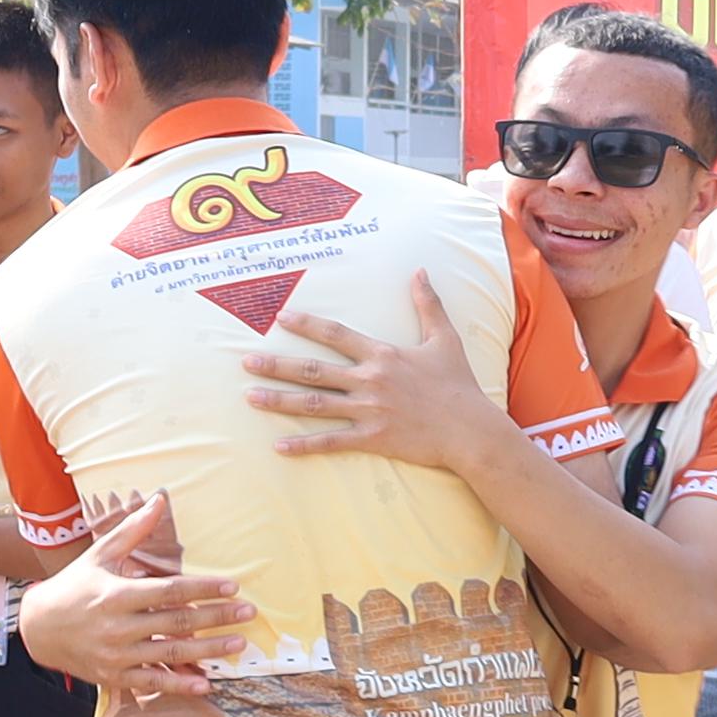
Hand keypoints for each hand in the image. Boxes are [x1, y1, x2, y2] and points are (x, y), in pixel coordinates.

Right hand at [16, 491, 255, 693]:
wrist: (38, 629)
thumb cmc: (74, 586)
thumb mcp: (99, 556)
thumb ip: (132, 531)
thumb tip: (159, 499)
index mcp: (118, 594)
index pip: (171, 590)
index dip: (204, 588)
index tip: (233, 587)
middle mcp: (119, 626)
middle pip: (178, 622)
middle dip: (217, 617)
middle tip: (248, 613)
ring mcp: (117, 655)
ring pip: (171, 654)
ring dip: (209, 651)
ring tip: (238, 644)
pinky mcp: (115, 677)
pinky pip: (152, 683)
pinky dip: (179, 685)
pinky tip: (206, 684)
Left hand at [239, 280, 515, 480]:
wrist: (471, 430)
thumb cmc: (458, 385)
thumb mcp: (444, 339)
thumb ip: (428, 304)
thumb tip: (419, 271)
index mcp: (383, 354)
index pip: (336, 335)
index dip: (307, 325)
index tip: (280, 319)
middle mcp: (370, 380)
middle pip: (313, 370)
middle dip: (277, 365)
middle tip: (245, 361)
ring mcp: (369, 411)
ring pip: (314, 404)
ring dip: (279, 401)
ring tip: (250, 397)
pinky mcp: (372, 439)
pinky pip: (331, 442)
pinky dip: (304, 445)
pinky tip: (278, 446)